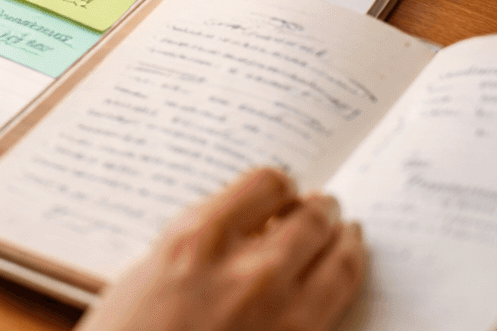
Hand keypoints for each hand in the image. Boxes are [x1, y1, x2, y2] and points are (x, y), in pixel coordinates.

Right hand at [77, 169, 364, 330]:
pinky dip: (346, 280)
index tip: (279, 192)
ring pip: (339, 258)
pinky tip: (344, 272)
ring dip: (346, 240)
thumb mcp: (149, 273)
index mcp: (199, 238)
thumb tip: (239, 230)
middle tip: (324, 206)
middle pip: (311, 217)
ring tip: (347, 233)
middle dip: (320, 209)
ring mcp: (281, 313)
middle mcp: (247, 268)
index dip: (278, 186)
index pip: (266, 183)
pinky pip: (339, 303)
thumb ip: (197, 245)